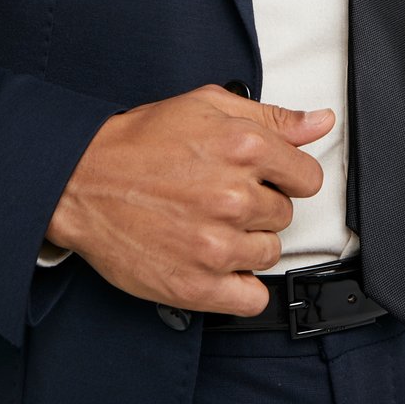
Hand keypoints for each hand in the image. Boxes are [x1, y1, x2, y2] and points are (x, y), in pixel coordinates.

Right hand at [46, 84, 334, 315]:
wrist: (84, 181)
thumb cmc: (142, 142)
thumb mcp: (209, 106)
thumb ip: (274, 117)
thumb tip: (320, 122)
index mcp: (244, 147)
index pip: (308, 177)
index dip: (287, 176)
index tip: (266, 178)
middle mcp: (235, 196)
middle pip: (284, 215)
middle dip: (259, 206)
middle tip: (221, 195)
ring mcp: (216, 243)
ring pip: (269, 253)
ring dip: (247, 242)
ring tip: (210, 224)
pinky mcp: (197, 284)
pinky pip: (251, 297)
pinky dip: (239, 285)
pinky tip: (216, 261)